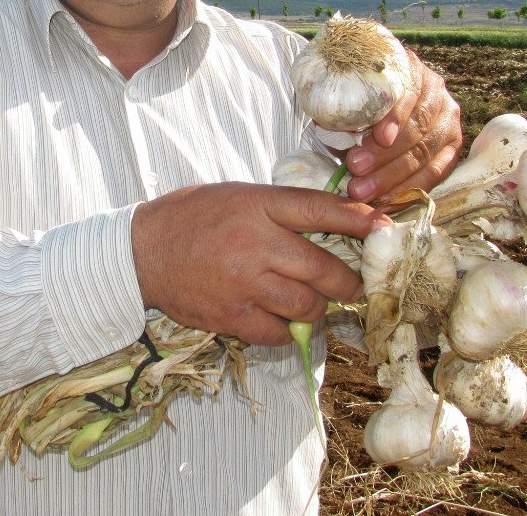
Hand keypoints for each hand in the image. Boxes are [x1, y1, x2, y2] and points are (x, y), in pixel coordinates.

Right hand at [131, 183, 390, 345]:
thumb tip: (335, 215)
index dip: (361, 221)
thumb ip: (282, 206)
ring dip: (320, 307)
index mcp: (259, 205)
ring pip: (308, 306)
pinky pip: (280, 332)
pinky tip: (284, 318)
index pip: (322, 210)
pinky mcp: (232, 316)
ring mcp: (245, 284)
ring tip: (315, 301)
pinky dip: (290, 329)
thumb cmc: (193, 216)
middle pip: (324, 268)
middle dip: (348, 280)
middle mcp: (257, 244)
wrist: (142, 252)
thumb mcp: (239, 195)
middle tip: (353, 284)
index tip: (385, 229)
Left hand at [343, 50, 461, 201]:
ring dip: (393, 177)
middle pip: (418, 127)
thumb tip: (328, 124)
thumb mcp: (350, 96)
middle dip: (386, 154)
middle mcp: (436, 92)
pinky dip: (408, 189)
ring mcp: (448, 121)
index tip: (379, 137)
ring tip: (362, 191)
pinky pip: (434, 174)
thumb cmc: (358, 100)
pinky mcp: (451, 150)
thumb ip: (345, 106)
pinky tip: (385, 202)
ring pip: (425, 154)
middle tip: (355, 168)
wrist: (376, 110)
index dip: (396, 116)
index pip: (410, 92)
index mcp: (411, 69)